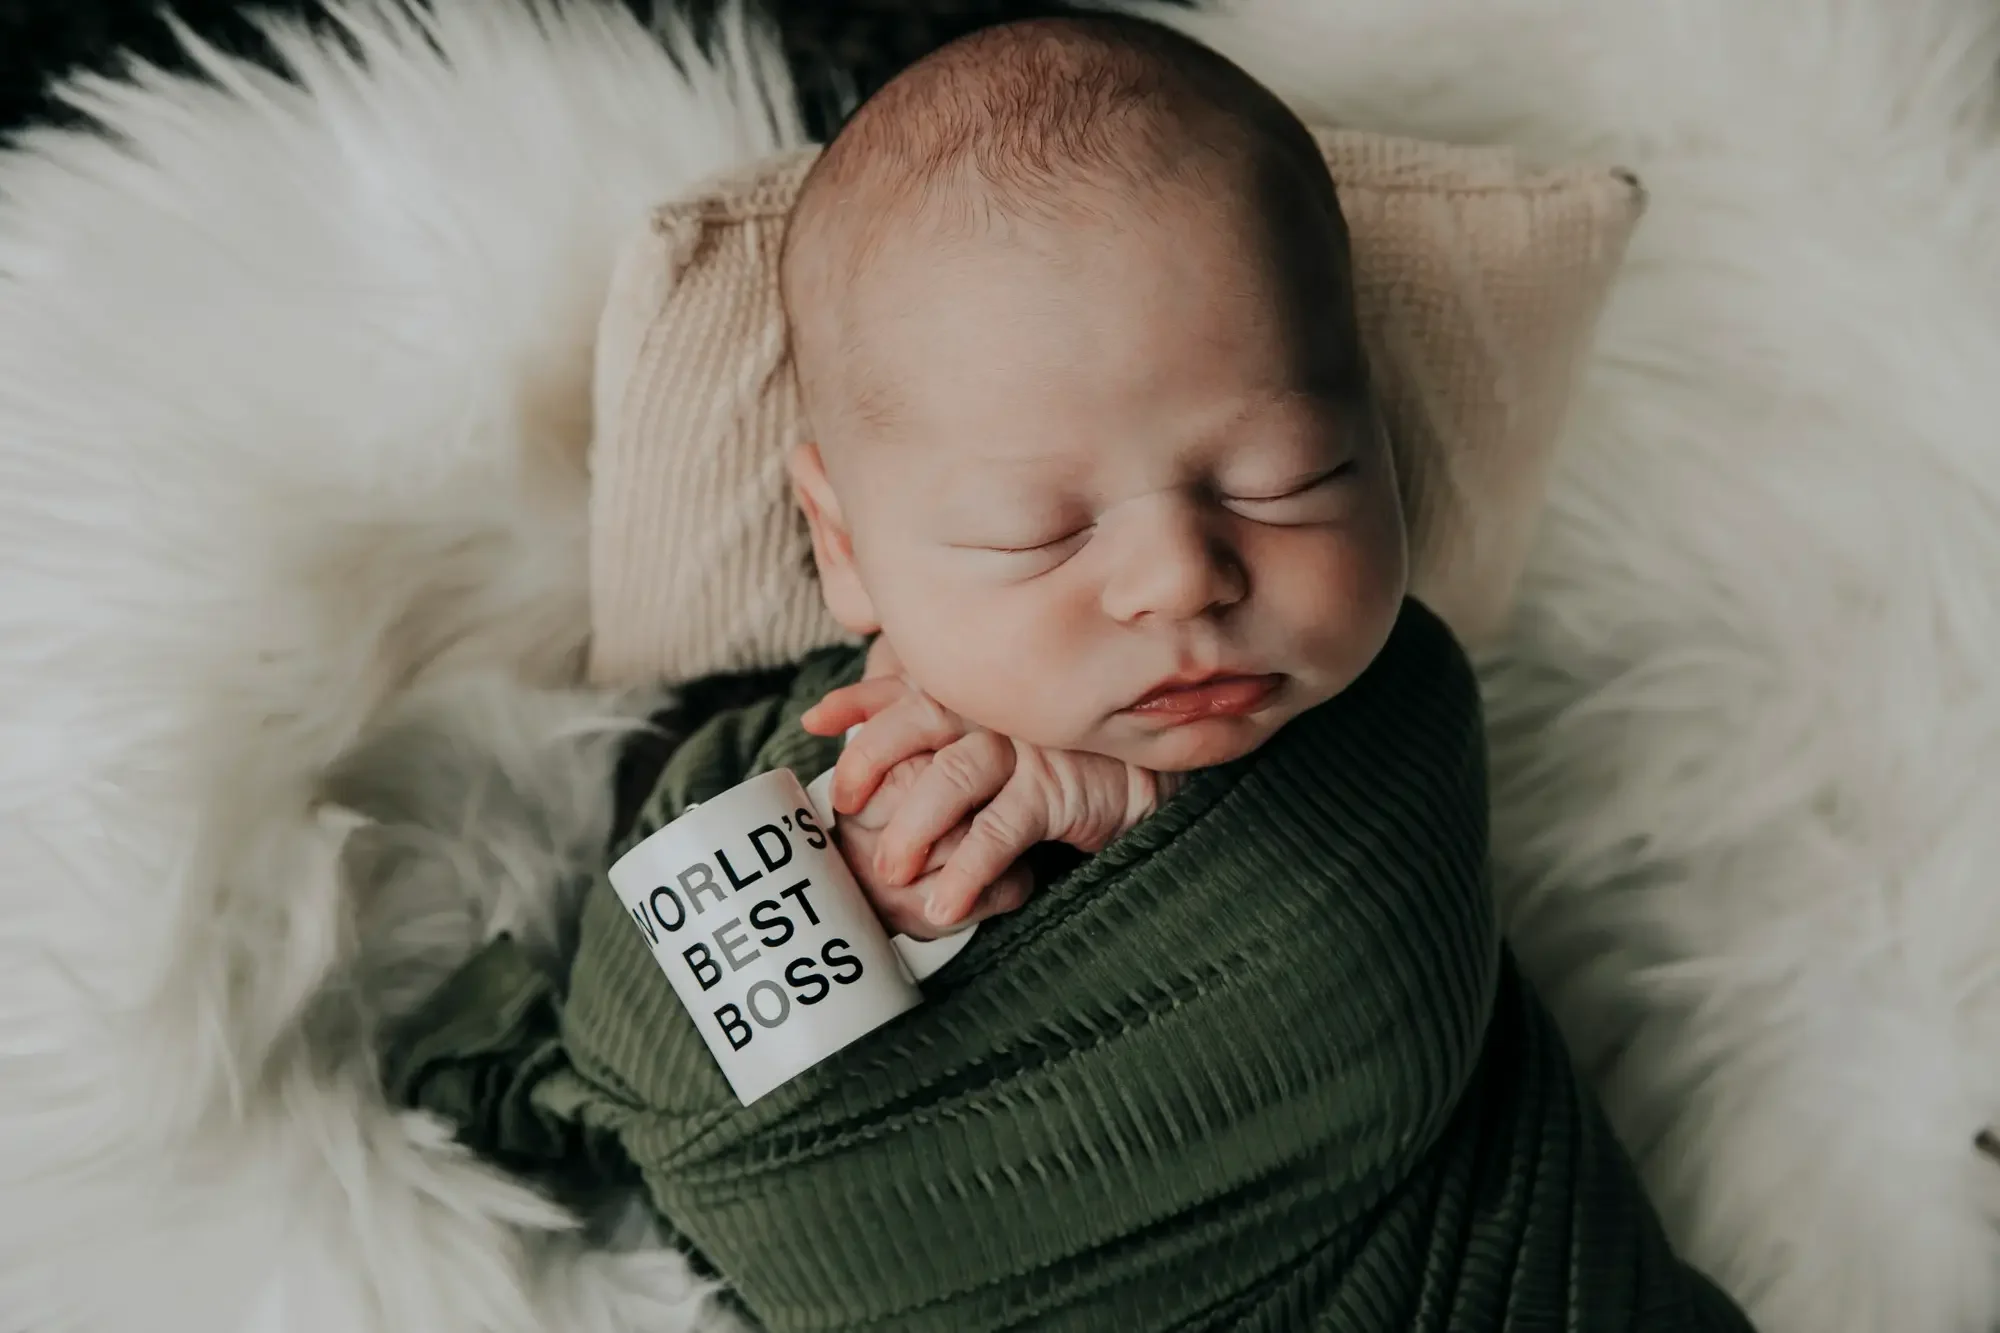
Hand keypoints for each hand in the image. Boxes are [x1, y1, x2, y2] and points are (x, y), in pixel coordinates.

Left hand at [802, 674, 1173, 934]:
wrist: (1133, 778)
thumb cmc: (1042, 758)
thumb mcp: (979, 737)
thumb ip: (918, 727)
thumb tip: (824, 723)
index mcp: (967, 696)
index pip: (902, 687)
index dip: (856, 701)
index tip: (814, 721)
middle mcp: (990, 711)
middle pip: (918, 721)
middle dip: (872, 760)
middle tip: (845, 808)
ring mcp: (1022, 746)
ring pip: (953, 776)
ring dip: (914, 826)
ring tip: (890, 873)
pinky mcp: (1052, 789)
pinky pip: (1000, 831)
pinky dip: (967, 870)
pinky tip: (944, 906)